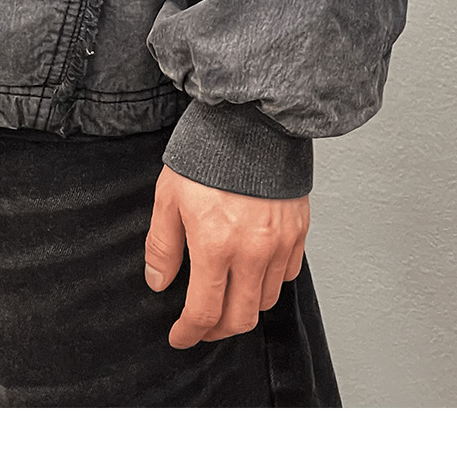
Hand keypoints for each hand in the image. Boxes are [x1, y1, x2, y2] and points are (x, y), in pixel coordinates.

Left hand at [145, 162, 310, 348]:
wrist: (252, 119)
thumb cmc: (208, 153)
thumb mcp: (169, 197)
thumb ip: (163, 246)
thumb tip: (158, 282)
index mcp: (215, 246)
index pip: (205, 312)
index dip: (189, 333)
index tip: (180, 337)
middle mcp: (252, 252)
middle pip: (240, 318)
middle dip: (217, 331)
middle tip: (202, 327)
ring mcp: (280, 243)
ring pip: (266, 301)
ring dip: (244, 309)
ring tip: (227, 299)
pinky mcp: (298, 231)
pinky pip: (287, 275)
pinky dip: (269, 284)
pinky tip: (252, 274)